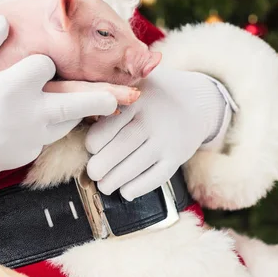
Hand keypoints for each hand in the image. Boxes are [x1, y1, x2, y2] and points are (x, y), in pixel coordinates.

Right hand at [0, 16, 118, 190]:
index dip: (38, 61)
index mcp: (15, 88)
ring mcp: (25, 140)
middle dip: (105, 97)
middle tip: (131, 96)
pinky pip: (44, 140)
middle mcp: (28, 117)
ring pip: (64, 124)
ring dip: (79, 113)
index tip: (32, 64)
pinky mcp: (18, 157)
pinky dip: (52, 128)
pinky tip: (50, 122)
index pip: (44, 67)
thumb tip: (4, 22)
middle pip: (77, 103)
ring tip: (96, 107)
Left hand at [85, 69, 227, 200]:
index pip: (109, 125)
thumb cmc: (154, 94)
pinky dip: (139, 188)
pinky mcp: (178, 156)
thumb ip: (111, 94)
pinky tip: (126, 192)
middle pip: (121, 147)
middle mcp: (153, 119)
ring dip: (116, 180)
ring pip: (136, 165)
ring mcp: (167, 139)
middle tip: (92, 173)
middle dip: (102, 165)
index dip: (95, 142)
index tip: (91, 149)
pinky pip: (157, 177)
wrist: (198, 101)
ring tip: (104, 185)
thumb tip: (79, 111)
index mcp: (136, 99)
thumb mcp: (136, 84)